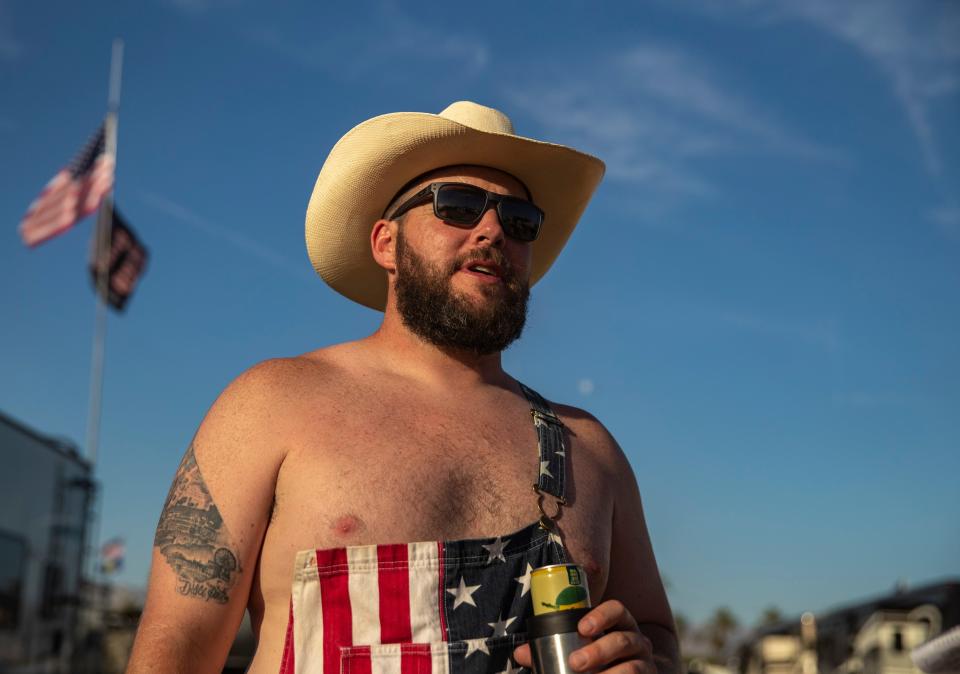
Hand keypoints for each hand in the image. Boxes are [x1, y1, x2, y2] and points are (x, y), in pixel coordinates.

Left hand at [513, 600, 654, 673]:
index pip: (616, 609)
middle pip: (622, 640)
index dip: (602, 615)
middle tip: (575, 662)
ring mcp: (644, 662)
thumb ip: (550, 649)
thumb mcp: (579, 649)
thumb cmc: (599, 659)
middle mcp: (636, 639)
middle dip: (598, 651)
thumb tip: (520, 653)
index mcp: (618, 624)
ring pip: (632, 666)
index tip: (582, 627)